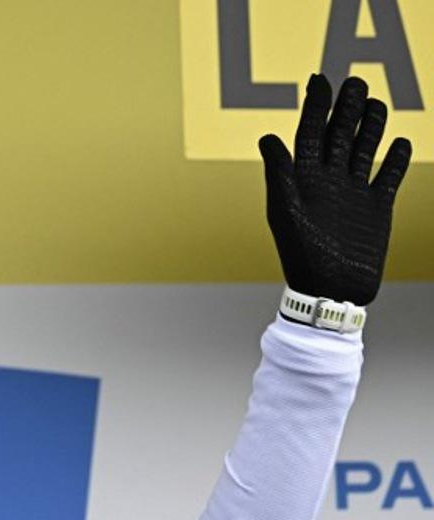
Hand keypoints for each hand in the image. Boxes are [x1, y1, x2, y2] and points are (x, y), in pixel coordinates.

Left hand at [258, 74, 410, 305]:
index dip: (314, 108)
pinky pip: (387, 177)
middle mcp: (328, 183)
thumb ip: (280, 175)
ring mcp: (353, 194)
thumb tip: (267, 137)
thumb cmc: (302, 257)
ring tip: (376, 102)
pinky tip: (401, 143)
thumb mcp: (286, 214)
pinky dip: (395, 161)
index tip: (319, 79)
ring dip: (371, 127)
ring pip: (364, 150)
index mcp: (303, 181)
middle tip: (354, 82)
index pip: (308, 135)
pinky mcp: (376, 209)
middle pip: (339, 136)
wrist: (330, 292)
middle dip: (346, 109)